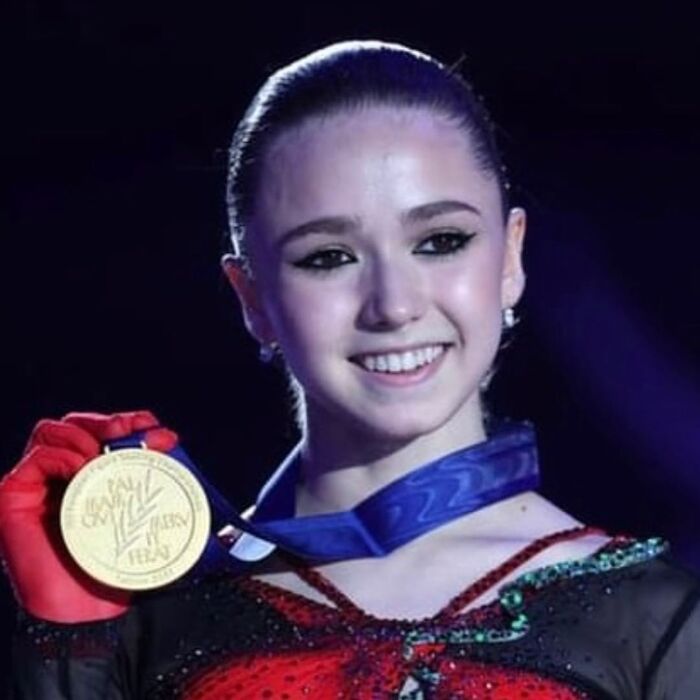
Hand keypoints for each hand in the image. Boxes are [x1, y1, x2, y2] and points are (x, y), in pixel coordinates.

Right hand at [0, 410, 177, 622]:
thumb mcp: (142, 513)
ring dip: (86, 433)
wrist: (88, 613)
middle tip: (138, 432)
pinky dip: (62, 454)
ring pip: (53, 432)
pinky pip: (36, 458)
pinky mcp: (14, 497)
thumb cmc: (115, 565)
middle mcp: (61, 478)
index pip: (103, 432)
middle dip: (111, 422)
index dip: (130, 423)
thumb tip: (168, 440)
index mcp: (91, 479)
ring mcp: (37, 486)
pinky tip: (83, 468)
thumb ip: (150, 477)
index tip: (159, 431)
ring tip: (107, 457)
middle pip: (78, 425)